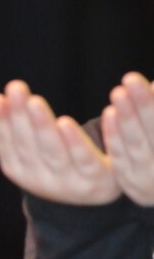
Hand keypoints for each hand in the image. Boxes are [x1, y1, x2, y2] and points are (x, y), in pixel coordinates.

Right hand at [0, 79, 119, 204]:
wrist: (96, 192)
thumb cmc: (53, 163)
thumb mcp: (25, 149)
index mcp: (18, 171)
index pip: (7, 144)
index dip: (0, 122)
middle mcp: (40, 180)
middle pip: (28, 146)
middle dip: (19, 116)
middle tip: (15, 88)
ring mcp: (69, 182)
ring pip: (53, 152)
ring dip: (43, 126)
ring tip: (34, 101)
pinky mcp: (97, 179)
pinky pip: (85, 160)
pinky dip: (76, 141)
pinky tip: (66, 122)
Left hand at [102, 71, 153, 205]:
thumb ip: (153, 107)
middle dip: (144, 105)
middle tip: (131, 78)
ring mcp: (149, 176)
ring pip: (137, 144)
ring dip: (127, 118)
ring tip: (118, 92)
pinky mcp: (128, 180)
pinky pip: (120, 156)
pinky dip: (114, 135)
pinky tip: (109, 113)